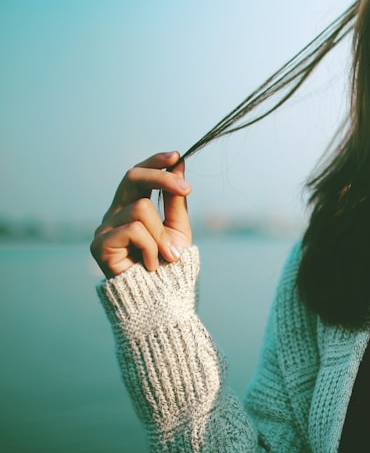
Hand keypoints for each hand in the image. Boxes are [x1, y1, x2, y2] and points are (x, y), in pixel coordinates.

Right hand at [91, 151, 192, 278]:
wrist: (159, 297)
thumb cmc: (168, 263)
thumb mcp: (177, 227)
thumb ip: (175, 199)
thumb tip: (179, 165)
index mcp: (131, 207)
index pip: (138, 175)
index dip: (155, 162)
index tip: (177, 155)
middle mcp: (114, 213)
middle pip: (131, 178)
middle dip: (161, 179)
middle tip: (187, 189)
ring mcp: (104, 228)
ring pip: (140, 209)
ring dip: (161, 233)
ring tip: (166, 256)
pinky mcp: (99, 244)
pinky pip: (134, 230)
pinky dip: (152, 247)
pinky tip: (152, 265)